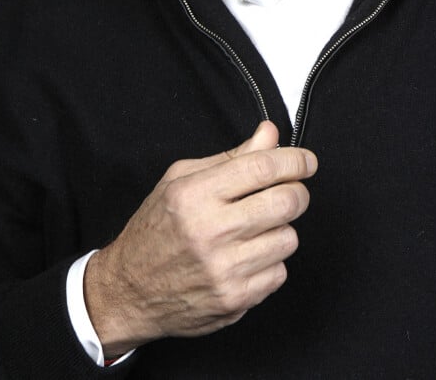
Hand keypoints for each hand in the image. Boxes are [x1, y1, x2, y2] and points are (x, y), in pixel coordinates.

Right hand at [83, 121, 317, 356]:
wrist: (129, 289)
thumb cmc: (156, 228)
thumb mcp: (181, 180)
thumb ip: (231, 157)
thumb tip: (270, 134)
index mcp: (195, 194)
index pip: (262, 168)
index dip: (294, 160)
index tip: (306, 161)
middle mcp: (210, 231)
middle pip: (285, 202)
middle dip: (297, 192)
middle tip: (291, 191)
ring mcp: (224, 269)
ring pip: (288, 238)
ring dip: (280, 229)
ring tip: (257, 229)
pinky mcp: (234, 300)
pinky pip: (279, 273)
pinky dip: (270, 262)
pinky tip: (247, 257)